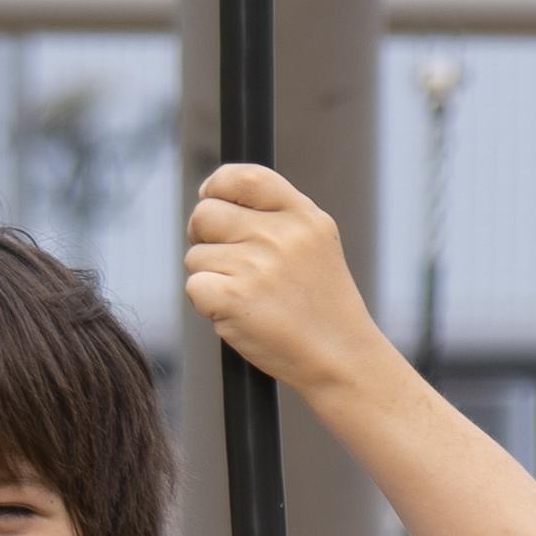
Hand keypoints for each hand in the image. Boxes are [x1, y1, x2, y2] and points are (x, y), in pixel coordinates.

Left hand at [180, 163, 388, 394]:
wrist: (340, 359)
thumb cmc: (321, 307)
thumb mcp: (316, 245)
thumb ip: (275, 217)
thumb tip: (211, 196)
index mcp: (304, 216)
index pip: (245, 177)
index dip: (217, 185)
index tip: (210, 198)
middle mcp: (281, 236)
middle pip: (205, 214)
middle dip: (203, 236)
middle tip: (224, 261)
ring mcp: (256, 267)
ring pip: (196, 256)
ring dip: (210, 277)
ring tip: (246, 297)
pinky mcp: (233, 299)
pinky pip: (194, 287)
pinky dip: (206, 304)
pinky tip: (237, 315)